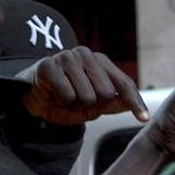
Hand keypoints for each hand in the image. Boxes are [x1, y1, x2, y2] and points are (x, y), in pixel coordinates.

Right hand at [17, 46, 148, 124]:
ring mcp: (67, 57)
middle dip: (92, 105)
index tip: (144, 119)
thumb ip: (113, 103)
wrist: (30, 98)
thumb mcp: (93, 105)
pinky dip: (62, 102)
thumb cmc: (64, 99)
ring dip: (75, 105)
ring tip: (65, 98)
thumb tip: (132, 105)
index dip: (135, 102)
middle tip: (77, 101)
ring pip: (87, 96)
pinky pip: (68, 95)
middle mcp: (86, 55)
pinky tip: (54, 95)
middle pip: (106, 93)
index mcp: (100, 61)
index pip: (124, 83)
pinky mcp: (49, 65)